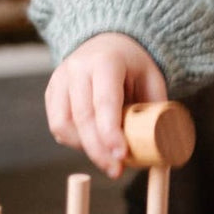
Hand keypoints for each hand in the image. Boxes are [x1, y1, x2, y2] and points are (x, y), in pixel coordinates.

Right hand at [44, 33, 166, 175]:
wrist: (107, 43)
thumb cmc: (133, 66)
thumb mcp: (152, 79)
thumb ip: (156, 109)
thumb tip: (163, 148)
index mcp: (105, 61)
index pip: (104, 102)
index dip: (111, 133)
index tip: (122, 156)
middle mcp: (77, 68)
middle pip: (82, 118)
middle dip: (99, 150)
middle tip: (117, 170)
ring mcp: (60, 79)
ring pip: (63, 125)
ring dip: (84, 148)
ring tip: (106, 158)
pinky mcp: (51, 91)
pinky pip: (57, 125)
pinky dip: (73, 141)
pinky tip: (92, 145)